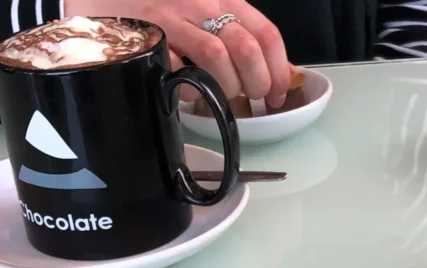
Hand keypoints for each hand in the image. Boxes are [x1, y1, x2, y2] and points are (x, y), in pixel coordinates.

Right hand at [63, 0, 291, 106]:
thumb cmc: (162, 7)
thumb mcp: (205, 12)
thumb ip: (239, 36)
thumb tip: (280, 71)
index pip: (265, 33)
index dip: (279, 69)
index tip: (278, 93)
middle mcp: (200, 4)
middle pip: (245, 47)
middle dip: (256, 82)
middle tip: (251, 99)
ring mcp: (172, 18)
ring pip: (215, 55)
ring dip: (226, 86)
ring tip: (222, 97)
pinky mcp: (146, 36)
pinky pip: (175, 67)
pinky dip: (187, 87)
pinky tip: (187, 93)